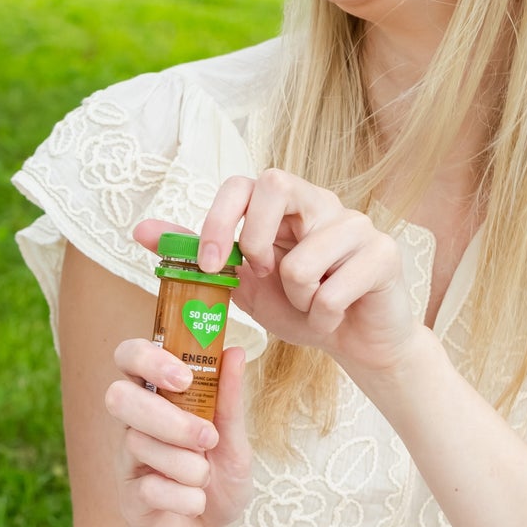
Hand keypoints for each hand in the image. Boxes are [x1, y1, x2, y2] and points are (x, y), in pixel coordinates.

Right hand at [105, 342, 251, 526]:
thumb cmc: (216, 485)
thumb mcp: (234, 442)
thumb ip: (229, 401)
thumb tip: (233, 351)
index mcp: (156, 398)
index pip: (129, 357)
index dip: (147, 357)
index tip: (184, 377)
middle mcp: (133, 424)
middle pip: (119, 396)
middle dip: (167, 417)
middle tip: (206, 436)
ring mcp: (126, 461)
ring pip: (139, 443)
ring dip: (189, 466)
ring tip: (205, 478)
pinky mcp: (128, 498)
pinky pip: (151, 488)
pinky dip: (186, 498)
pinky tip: (195, 504)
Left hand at [188, 168, 420, 386]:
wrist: (354, 343)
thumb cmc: (298, 306)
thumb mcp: (238, 280)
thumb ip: (196, 253)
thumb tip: (141, 229)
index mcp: (284, 204)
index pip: (242, 183)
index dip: (219, 220)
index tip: (210, 264)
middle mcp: (321, 201)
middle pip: (275, 183)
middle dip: (256, 240)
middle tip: (265, 276)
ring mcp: (357, 223)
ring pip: (301, 260)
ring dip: (297, 299)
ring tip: (311, 303)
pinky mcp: (385, 253)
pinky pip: (333, 292)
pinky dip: (323, 318)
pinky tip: (335, 317)